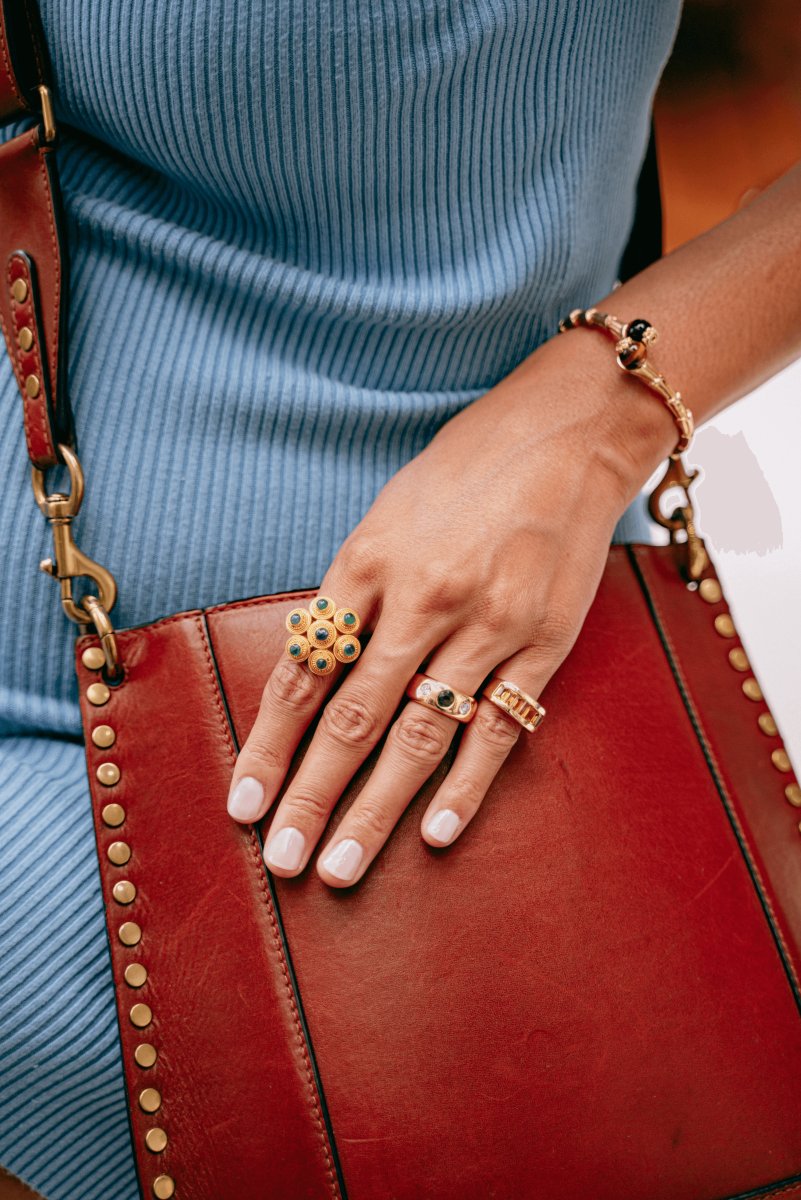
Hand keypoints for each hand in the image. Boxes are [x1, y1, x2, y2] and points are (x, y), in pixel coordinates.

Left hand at [226, 333, 670, 885]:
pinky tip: (436, 833)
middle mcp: (423, 599)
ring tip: (342, 867)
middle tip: (283, 860)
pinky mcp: (543, 642)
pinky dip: (467, 785)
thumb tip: (319, 674)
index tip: (244, 804)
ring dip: (376, 809)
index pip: (305, 673)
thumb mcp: (386, 515)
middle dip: (312, 796)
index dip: (270, 747)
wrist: (567, 435)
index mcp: (369, 561)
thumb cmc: (467, 471)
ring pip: (420, 736)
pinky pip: (498, 726)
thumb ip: (354, 595)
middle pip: (353, 717)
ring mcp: (487, 624)